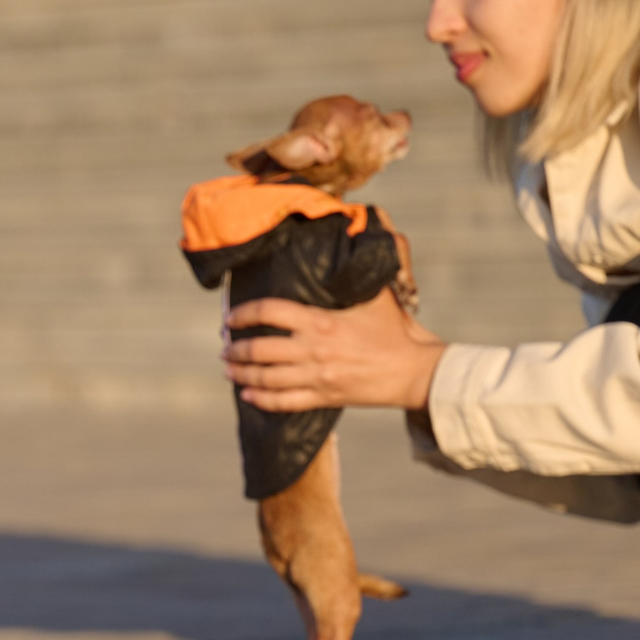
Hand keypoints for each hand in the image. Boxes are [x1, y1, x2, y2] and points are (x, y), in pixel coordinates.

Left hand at [223, 287, 446, 412]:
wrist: (415, 370)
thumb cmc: (396, 330)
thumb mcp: (375, 295)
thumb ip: (353, 275)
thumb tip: (351, 237)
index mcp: (321, 321)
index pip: (269, 312)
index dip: (243, 314)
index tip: (230, 317)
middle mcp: (314, 350)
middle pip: (260, 350)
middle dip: (236, 349)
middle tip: (225, 347)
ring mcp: (318, 376)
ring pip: (267, 378)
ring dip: (242, 373)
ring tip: (229, 369)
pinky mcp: (325, 397)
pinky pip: (285, 402)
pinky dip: (262, 399)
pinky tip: (249, 394)